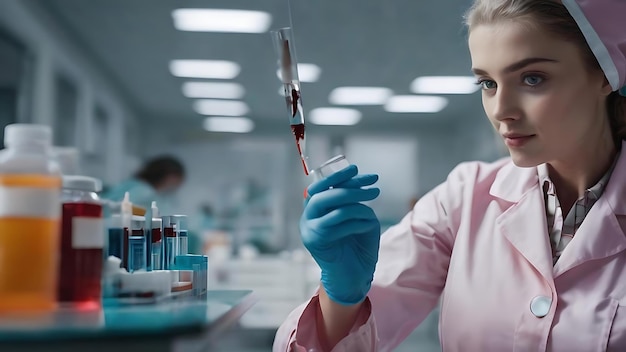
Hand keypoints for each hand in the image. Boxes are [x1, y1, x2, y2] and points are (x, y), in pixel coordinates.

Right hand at [301, 165, 380, 304]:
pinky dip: (357, 222)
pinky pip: (340, 224)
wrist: (353, 278)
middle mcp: (307, 219)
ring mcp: (310, 230)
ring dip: (358, 205)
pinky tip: (367, 225)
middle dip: (350, 188)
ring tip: (372, 208)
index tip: (356, 168)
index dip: (337, 176)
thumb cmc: (357, 247)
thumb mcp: (357, 218)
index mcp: (314, 210)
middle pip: (323, 195)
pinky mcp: (316, 242)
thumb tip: (355, 181)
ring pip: (334, 208)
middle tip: (373, 188)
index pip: (320, 186)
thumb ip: (350, 201)